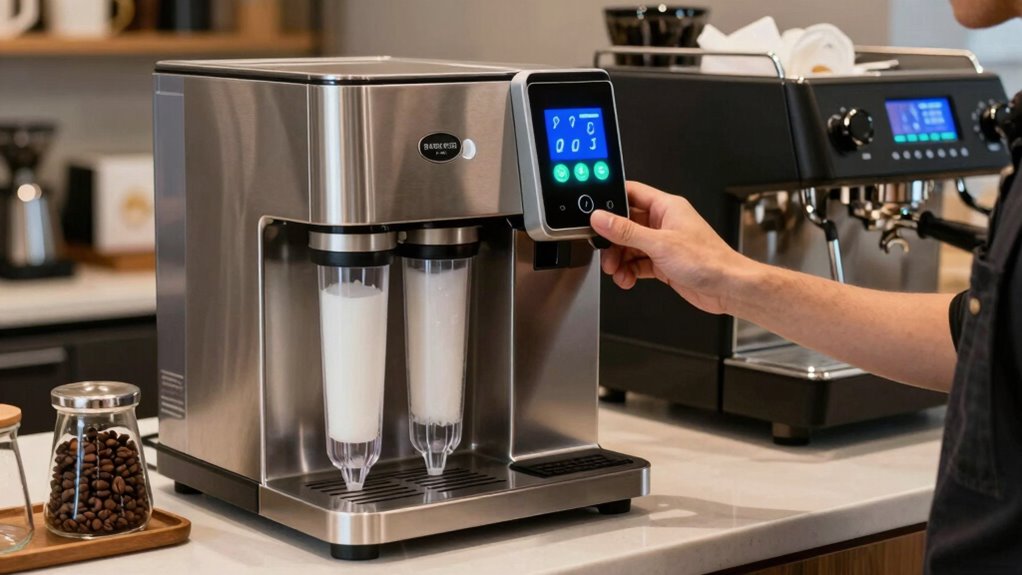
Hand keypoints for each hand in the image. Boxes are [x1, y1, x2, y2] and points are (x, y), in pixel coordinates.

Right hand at [590, 181, 748, 314]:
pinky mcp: (664, 262)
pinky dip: (629, 271)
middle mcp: (664, 222)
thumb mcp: (659, 244)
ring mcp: (664, 243)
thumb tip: (601, 218)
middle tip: (606, 253)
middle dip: (613, 241)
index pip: (631, 193)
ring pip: (630, 246)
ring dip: (619, 259)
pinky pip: (638, 262)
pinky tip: (627, 278)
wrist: (728, 287)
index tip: (595, 215)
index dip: (611, 201)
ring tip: (617, 271)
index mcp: (667, 207)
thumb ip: (626, 231)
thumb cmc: (708, 261)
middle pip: (626, 224)